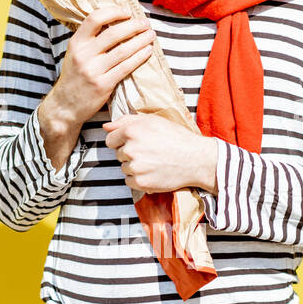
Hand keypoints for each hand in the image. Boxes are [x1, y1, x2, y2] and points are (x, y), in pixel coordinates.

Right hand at [49, 4, 154, 127]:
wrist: (65, 106)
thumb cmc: (75, 77)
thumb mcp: (75, 53)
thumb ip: (91, 39)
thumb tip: (115, 20)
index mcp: (76, 43)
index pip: (95, 18)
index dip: (113, 12)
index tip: (127, 11)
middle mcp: (84, 54)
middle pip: (113, 33)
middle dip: (134, 26)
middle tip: (145, 23)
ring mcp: (93, 70)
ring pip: (123, 50)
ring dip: (140, 40)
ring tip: (151, 35)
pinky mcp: (103, 85)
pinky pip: (126, 67)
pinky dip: (139, 57)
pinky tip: (147, 51)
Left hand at [102, 113, 217, 194]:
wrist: (196, 159)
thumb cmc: (176, 138)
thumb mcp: (153, 121)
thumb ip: (126, 121)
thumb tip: (106, 126)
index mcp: (132, 131)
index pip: (110, 140)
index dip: (121, 141)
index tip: (135, 143)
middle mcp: (131, 149)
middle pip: (118, 154)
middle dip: (130, 153)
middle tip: (150, 152)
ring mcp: (135, 167)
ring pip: (124, 168)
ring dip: (134, 167)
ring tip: (153, 162)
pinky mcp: (140, 182)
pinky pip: (129, 181)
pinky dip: (138, 179)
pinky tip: (152, 172)